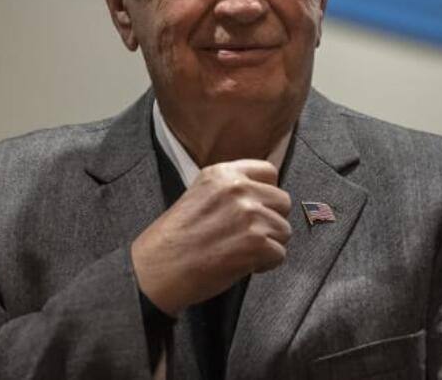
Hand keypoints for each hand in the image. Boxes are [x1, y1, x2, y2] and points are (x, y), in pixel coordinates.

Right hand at [131, 159, 291, 314]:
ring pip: (284, 230)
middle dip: (271, 221)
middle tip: (248, 235)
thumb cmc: (174, 239)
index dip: (266, 194)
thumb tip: (261, 196)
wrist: (157, 269)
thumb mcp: (198, 194)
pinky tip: (242, 264)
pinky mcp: (256, 243)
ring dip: (268, 244)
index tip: (258, 208)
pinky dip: (265, 264)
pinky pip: (279, 254)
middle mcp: (239, 189)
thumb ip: (230, 189)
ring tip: (241, 251)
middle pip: (282, 201)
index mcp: (224, 173)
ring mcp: (250, 215)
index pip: (269, 172)